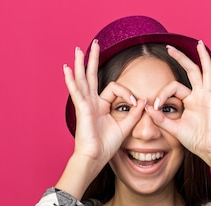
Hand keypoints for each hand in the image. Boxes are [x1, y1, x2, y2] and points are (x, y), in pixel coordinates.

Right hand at [63, 40, 145, 165]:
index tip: (136, 102)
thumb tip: (143, 101)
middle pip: (91, 76)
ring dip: (81, 64)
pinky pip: (76, 92)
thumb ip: (134, 114)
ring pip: (82, 79)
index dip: (127, 93)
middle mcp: (91, 103)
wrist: (95, 158)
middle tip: (95, 43)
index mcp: (100, 106)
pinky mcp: (82, 109)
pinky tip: (67, 69)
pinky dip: (71, 80)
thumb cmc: (106, 146)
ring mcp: (85, 105)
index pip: (114, 88)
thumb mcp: (124, 127)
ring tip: (78, 50)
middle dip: (93, 60)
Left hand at [145, 41, 210, 170]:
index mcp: (191, 101)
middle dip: (180, 58)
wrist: (209, 148)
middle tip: (169, 47)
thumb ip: (161, 119)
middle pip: (191, 71)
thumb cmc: (195, 140)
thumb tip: (148, 108)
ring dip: (202, 57)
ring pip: (205, 72)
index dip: (163, 94)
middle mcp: (200, 95)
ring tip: (199, 43)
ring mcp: (208, 96)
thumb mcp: (174, 128)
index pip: (174, 88)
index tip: (156, 106)